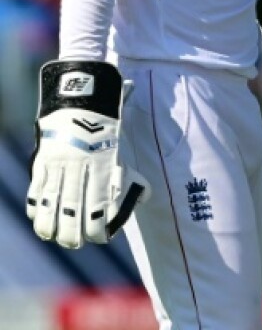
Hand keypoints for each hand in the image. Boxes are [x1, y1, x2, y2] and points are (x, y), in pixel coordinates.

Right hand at [27, 61, 149, 247]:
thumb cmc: (107, 129)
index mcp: (102, 165)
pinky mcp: (42, 161)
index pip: (99, 206)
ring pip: (50, 204)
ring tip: (55, 237)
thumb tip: (142, 196)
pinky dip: (36, 206)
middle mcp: (79, 167)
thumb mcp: (121, 150)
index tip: (100, 239)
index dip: (98, 228)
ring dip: (51, 225)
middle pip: (72, 210)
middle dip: (73, 233)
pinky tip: (38, 218)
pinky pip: (37, 189)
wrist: (81, 100)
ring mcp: (58, 165)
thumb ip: (128, 175)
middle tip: (76, 244)